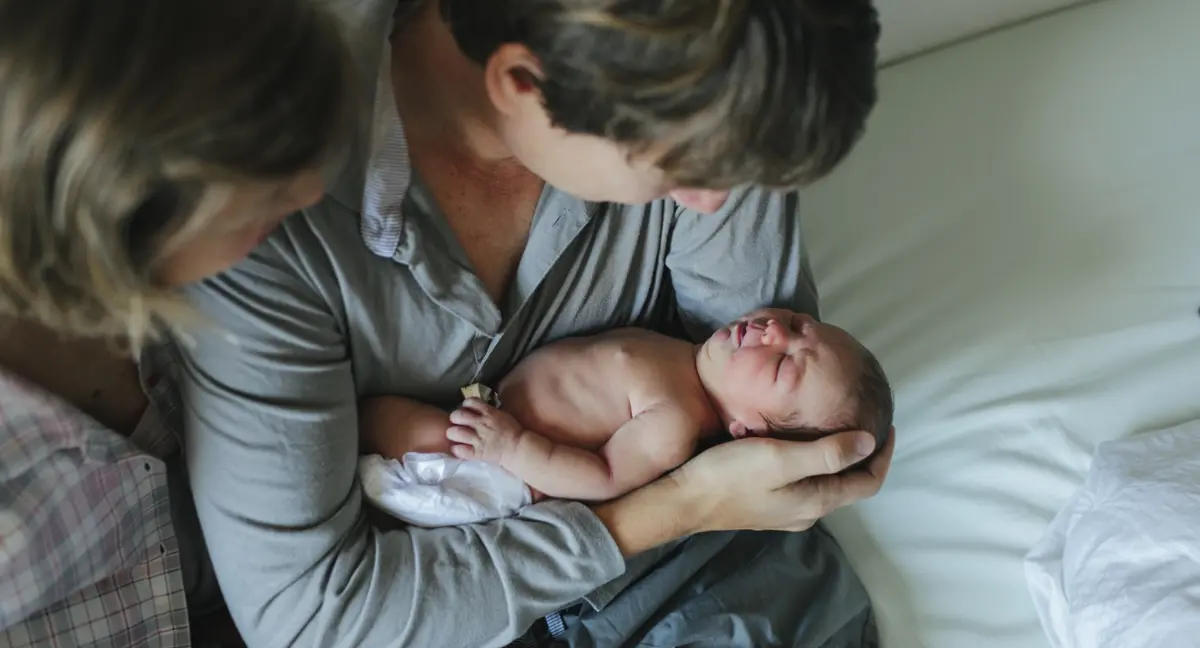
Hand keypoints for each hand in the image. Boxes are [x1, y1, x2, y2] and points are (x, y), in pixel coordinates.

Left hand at [446, 398, 523, 464]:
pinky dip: (456, 449)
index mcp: (489, 413)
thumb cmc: (513, 431)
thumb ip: (489, 411)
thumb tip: (477, 408)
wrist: (518, 448)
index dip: (465, 405)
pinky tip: (458, 448)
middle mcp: (481, 424)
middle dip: (455, 418)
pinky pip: (459, 450)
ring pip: (455, 432)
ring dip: (452, 433)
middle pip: (458, 415)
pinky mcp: (477, 453)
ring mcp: (478, 439)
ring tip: (455, 435)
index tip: (466, 410)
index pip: (470, 402)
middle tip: (458, 422)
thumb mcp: (502, 414)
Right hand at [671, 428, 893, 533]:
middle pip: (849, 484)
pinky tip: (801, 443)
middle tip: (864, 420)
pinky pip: (805, 482)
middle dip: (863, 455)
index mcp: (816, 500)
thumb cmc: (730, 476)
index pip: (868, 482)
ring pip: (826, 483)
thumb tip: (869, 442)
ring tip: (836, 426)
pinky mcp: (767, 505)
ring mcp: (786, 511)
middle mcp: (807, 511)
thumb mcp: (780, 458)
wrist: (683, 500)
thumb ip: (827, 452)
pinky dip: (815, 462)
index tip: (886, 424)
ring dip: (838, 458)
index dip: (883, 454)